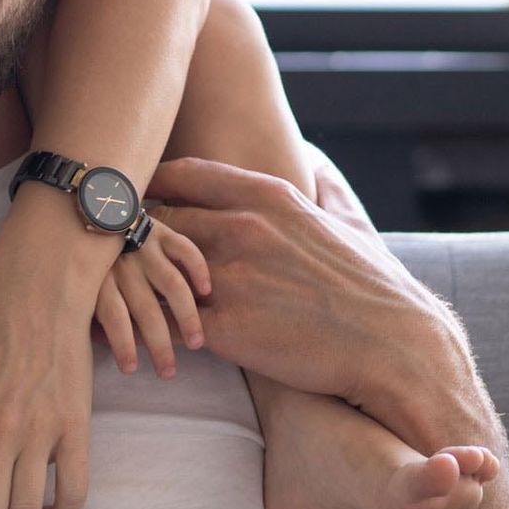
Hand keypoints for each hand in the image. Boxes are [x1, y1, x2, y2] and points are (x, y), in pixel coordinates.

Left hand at [93, 215, 208, 377]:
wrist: (89, 198)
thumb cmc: (84, 249)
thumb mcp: (78, 274)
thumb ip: (87, 301)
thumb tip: (92, 340)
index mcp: (99, 274)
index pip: (112, 315)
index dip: (121, 343)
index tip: (131, 369)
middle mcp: (122, 261)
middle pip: (145, 308)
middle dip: (159, 344)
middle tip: (168, 372)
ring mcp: (143, 245)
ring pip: (171, 284)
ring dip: (186, 316)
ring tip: (198, 342)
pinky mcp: (161, 229)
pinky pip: (185, 249)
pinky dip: (197, 270)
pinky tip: (206, 291)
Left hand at [144, 157, 470, 445]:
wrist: (398, 349)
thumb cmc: (373, 288)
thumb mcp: (346, 221)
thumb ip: (321, 186)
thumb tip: (313, 159)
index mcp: (267, 196)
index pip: (182, 173)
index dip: (151, 184)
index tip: (136, 197)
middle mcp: (243, 226)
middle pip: (159, 217)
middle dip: (136, 235)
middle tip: (116, 249)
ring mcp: (232, 275)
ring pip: (153, 265)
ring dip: (132, 278)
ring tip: (110, 291)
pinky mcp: (224, 327)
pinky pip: (165, 318)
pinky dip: (148, 324)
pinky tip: (134, 333)